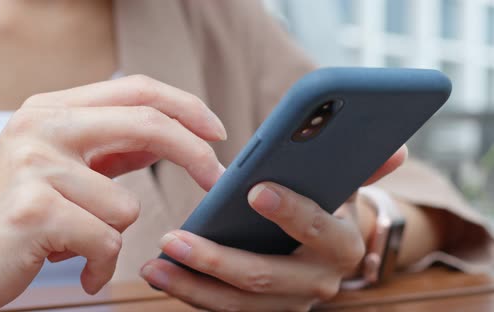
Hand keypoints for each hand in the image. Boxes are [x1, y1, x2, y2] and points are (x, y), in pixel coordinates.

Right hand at [0, 75, 226, 311]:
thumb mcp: (58, 167)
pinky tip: (77, 270)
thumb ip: (109, 148)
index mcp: (51, 109)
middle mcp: (41, 126)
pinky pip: (105, 241)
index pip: (136, 89)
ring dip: (111, 235)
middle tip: (215, 180)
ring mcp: (33, 165)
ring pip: (126, 206)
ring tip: (76, 244)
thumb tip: (166, 138)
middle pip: (147, 123)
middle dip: (193, 154)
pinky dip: (99, 265)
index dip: (185, 106)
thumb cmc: (10, 215)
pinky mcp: (32, 209)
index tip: (217, 132)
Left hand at [141, 147, 406, 311]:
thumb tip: (398, 148)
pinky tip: (162, 274)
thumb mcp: (344, 189)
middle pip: (264, 276)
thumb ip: (363, 169)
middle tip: (175, 238)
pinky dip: (192, 294)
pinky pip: (223, 310)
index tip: (254, 190)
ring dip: (191, 285)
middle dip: (216, 260)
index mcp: (341, 245)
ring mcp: (287, 305)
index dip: (289, 211)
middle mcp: (317, 283)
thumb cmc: (324, 210)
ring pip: (236, 303)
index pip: (316, 229)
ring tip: (154, 264)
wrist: (323, 257)